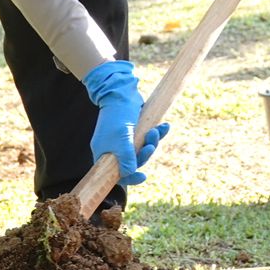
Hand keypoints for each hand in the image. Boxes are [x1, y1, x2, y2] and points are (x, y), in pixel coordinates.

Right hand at [84, 60, 168, 186]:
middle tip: (151, 145)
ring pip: (142, 148)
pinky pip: (148, 136)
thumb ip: (127, 157)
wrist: (120, 91)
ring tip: (156, 131)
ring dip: (152, 141)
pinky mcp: (135, 128)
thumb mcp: (122, 138)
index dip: (130, 178)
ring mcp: (124, 138)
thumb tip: (130, 173)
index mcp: (105, 153)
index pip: (116, 173)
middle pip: (133, 161)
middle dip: (145, 154)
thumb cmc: (118, 115)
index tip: (143, 176)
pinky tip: (164, 126)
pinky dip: (157, 132)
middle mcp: (114, 148)